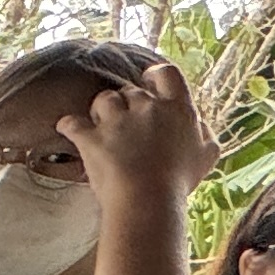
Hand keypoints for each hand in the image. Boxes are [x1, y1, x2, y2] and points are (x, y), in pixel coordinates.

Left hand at [58, 61, 215, 212]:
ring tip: (103, 127)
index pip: (167, 74)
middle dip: (126, 104)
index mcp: (177, 109)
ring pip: (103, 100)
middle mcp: (147, 108)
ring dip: (101, 111)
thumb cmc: (179, 181)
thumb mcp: (207, 155)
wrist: (148, 201)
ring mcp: (117, 122)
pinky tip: (67, 127)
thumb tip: (198, 122)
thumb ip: (203, 133)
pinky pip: (72, 123)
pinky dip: (68, 124)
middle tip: (125, 124)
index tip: (149, 82)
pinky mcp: (91, 138)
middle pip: (131, 91)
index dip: (155, 75)